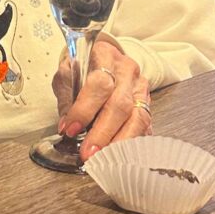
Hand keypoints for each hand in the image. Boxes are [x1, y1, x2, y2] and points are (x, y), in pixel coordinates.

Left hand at [53, 40, 151, 162]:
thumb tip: (66, 127)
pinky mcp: (148, 106)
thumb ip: (67, 98)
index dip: (85, 109)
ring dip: (119, 142)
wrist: (103, 58)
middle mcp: (127, 71)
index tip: (70, 128)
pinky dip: (131, 143)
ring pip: (138, 118)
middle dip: (103, 132)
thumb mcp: (67, 74)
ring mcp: (141, 88)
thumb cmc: (82, 67)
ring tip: (103, 158)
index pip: (99, 83)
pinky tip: (119, 155)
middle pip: (121, 104)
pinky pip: (145, 127)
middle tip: (88, 152)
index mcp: (105, 55)